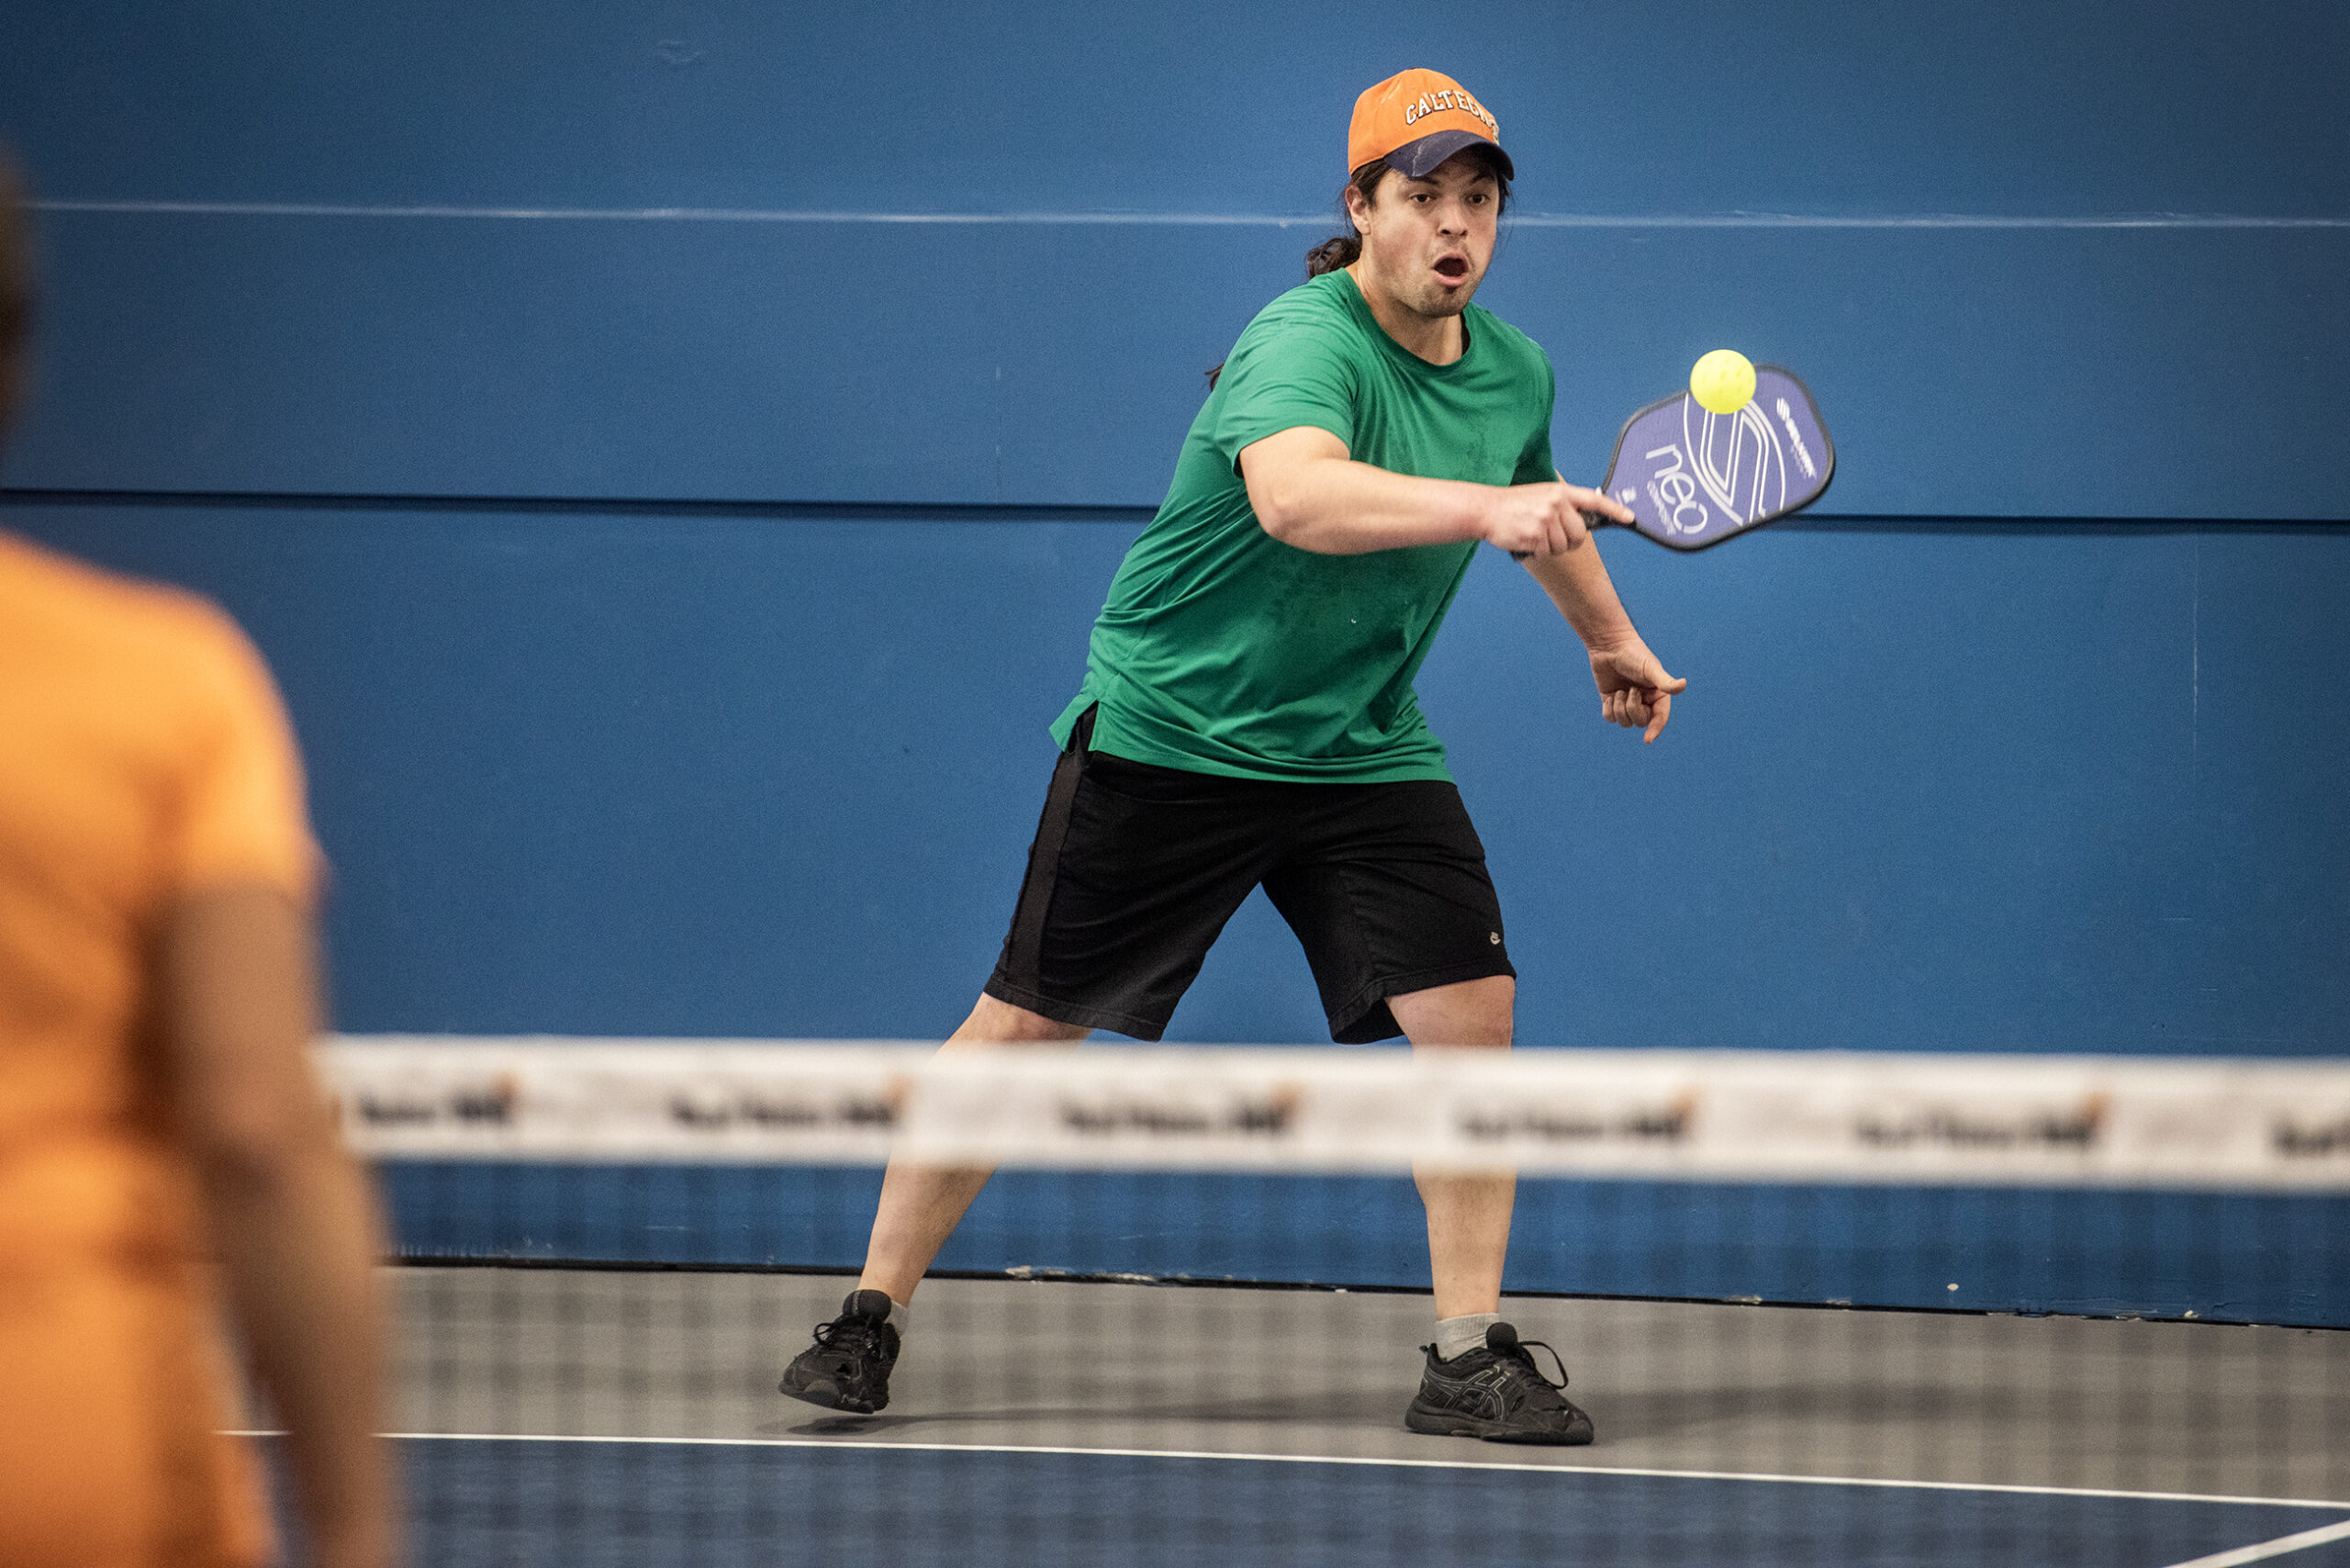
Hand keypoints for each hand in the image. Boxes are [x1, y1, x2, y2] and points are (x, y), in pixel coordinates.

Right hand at [1483, 480, 1632, 557]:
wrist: (1485, 509)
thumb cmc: (1513, 505)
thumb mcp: (1541, 495)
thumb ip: (1562, 504)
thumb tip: (1582, 519)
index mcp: (1560, 491)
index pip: (1594, 499)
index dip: (1614, 509)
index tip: (1630, 517)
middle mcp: (1556, 503)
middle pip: (1579, 534)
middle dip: (1569, 540)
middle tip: (1550, 535)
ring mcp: (1545, 520)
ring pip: (1563, 546)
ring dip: (1550, 547)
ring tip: (1533, 533)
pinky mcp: (1535, 535)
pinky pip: (1546, 552)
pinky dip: (1537, 551)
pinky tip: (1526, 539)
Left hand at [1588, 637, 1685, 743]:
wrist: (1609, 645)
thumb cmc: (1633, 654)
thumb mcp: (1650, 668)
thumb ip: (1665, 681)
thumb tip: (1683, 685)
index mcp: (1658, 695)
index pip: (1660, 717)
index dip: (1656, 729)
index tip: (1648, 739)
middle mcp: (1644, 701)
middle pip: (1640, 721)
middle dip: (1633, 709)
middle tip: (1630, 690)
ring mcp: (1627, 702)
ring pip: (1624, 721)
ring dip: (1620, 708)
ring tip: (1619, 691)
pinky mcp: (1611, 702)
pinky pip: (1610, 717)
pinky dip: (1609, 709)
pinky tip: (1610, 695)